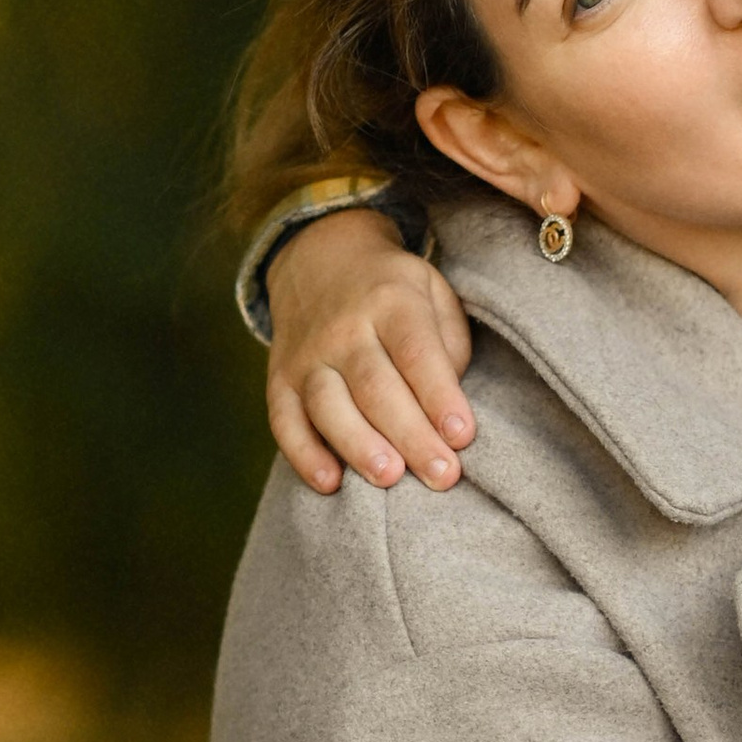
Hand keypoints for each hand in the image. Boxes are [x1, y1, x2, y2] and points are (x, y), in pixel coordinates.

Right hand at [266, 212, 477, 496]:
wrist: (320, 258)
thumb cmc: (394, 291)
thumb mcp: (433, 292)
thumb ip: (449, 345)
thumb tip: (448, 409)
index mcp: (391, 301)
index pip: (416, 352)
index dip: (439, 395)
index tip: (462, 436)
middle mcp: (344, 329)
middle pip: (375, 387)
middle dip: (410, 435)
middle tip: (442, 475)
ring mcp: (307, 355)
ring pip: (329, 405)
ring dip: (358, 446)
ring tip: (390, 479)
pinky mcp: (279, 378)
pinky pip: (284, 420)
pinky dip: (303, 454)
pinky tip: (329, 483)